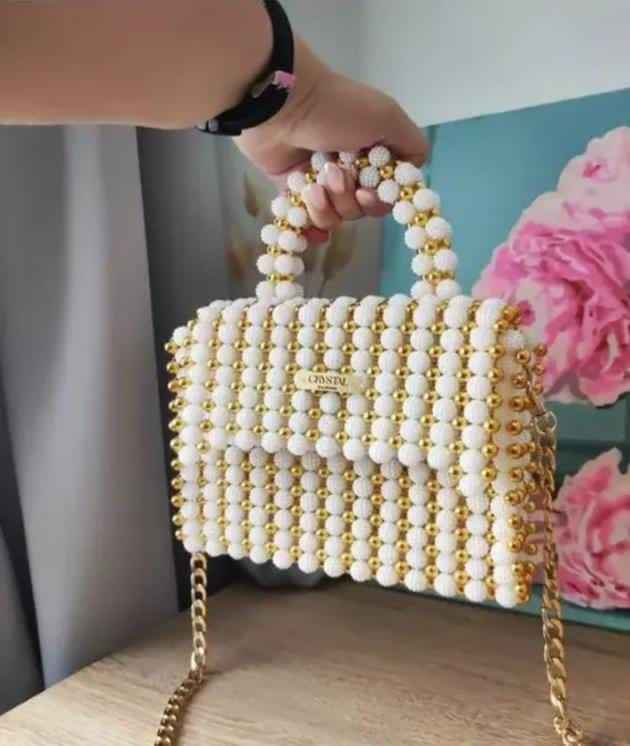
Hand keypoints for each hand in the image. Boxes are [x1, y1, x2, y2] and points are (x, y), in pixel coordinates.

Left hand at [235, 37, 427, 235]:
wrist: (281, 104)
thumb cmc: (337, 109)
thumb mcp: (387, 116)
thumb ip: (412, 144)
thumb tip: (416, 172)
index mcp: (373, 153)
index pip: (387, 193)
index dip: (379, 200)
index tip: (367, 192)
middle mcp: (350, 168)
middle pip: (361, 209)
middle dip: (349, 199)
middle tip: (334, 175)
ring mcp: (321, 180)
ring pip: (335, 217)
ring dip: (326, 207)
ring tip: (311, 185)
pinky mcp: (293, 189)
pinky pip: (308, 222)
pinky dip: (311, 228)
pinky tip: (309, 230)